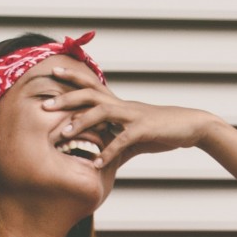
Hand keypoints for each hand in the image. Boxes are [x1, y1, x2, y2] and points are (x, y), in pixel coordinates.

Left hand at [41, 65, 220, 167]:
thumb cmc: (162, 130)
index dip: (73, 77)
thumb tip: (99, 160)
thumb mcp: (135, 136)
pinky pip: (123, 140)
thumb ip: (115, 145)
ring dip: (82, 122)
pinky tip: (96, 164)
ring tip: (64, 135)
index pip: (91, 85)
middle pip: (90, 94)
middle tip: (44, 105)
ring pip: (102, 112)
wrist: (191, 127)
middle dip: (66, 98)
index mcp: (119, 104)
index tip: (52, 71)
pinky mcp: (145, 129)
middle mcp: (123, 105)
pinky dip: (108, 152)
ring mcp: (133, 116)